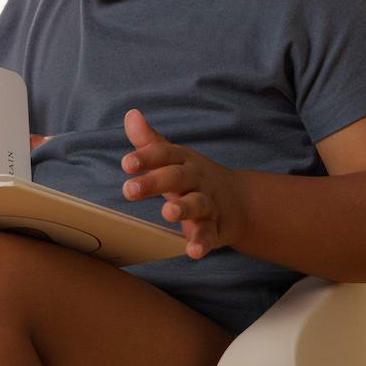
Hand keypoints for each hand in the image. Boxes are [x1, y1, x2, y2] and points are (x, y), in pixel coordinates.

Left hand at [119, 107, 244, 259]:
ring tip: (168, 213)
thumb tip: (130, 114)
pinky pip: (209, 235)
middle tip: (129, 190)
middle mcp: (197, 179)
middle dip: (154, 182)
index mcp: (183, 161)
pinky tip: (193, 252)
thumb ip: (150, 142)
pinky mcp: (216, 228)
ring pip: (197, 204)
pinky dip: (202, 243)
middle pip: (177, 177)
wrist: (239, 201)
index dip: (146, 157)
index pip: (164, 154)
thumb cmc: (193, 178)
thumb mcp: (173, 158)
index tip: (126, 163)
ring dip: (183, 209)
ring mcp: (209, 203)